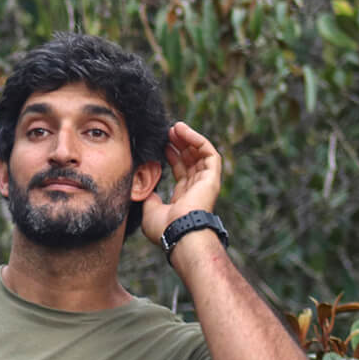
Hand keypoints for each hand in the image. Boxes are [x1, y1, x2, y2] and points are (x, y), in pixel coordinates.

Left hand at [139, 121, 222, 243]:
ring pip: (200, 154)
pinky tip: (183, 131)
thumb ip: (149, 198)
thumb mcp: (150, 210)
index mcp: (184, 198)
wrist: (178, 233)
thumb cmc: (164, 228)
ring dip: (189, 139)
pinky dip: (197, 140)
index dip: (173, 156)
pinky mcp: (213, 177)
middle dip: (180, 144)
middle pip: (191, 160)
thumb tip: (146, 190)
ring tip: (175, 126)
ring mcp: (206, 183)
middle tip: (168, 131)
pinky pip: (209, 153)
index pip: (181, 172)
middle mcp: (197, 189)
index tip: (162, 144)